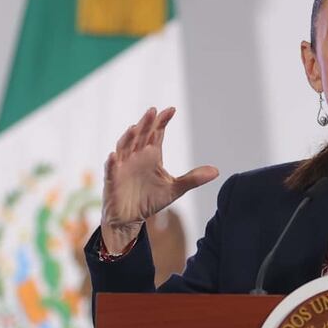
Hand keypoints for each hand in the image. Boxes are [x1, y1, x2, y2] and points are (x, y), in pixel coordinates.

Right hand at [101, 107, 217, 252]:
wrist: (131, 218)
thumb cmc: (150, 199)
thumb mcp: (175, 189)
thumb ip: (193, 178)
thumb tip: (217, 171)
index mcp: (151, 155)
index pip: (156, 134)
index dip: (162, 122)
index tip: (172, 110)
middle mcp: (136, 156)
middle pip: (140, 136)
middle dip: (145, 124)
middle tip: (153, 111)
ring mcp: (122, 167)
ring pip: (123, 148)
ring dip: (127, 138)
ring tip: (134, 128)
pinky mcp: (112, 180)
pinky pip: (110, 170)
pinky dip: (111, 162)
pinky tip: (112, 156)